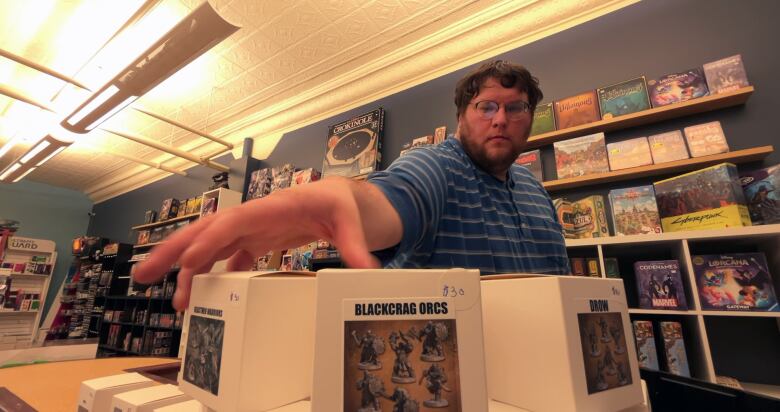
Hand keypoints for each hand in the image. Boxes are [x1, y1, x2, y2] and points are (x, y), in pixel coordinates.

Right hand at [133, 178, 383, 309]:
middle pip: (208, 230)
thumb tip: (365, 269)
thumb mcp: (352, 220)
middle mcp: (256, 217)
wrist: (343, 200)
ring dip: (187, 269)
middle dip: (174, 251)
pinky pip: (228, 257)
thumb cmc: (342, 202)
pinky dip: (213, 274)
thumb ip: (354, 244)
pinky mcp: (258, 240)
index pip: (235, 221)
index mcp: (274, 207)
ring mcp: (254, 229)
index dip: (210, 240)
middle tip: (145, 275)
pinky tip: (203, 295)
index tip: (187, 261)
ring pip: (211, 246)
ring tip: (172, 300)